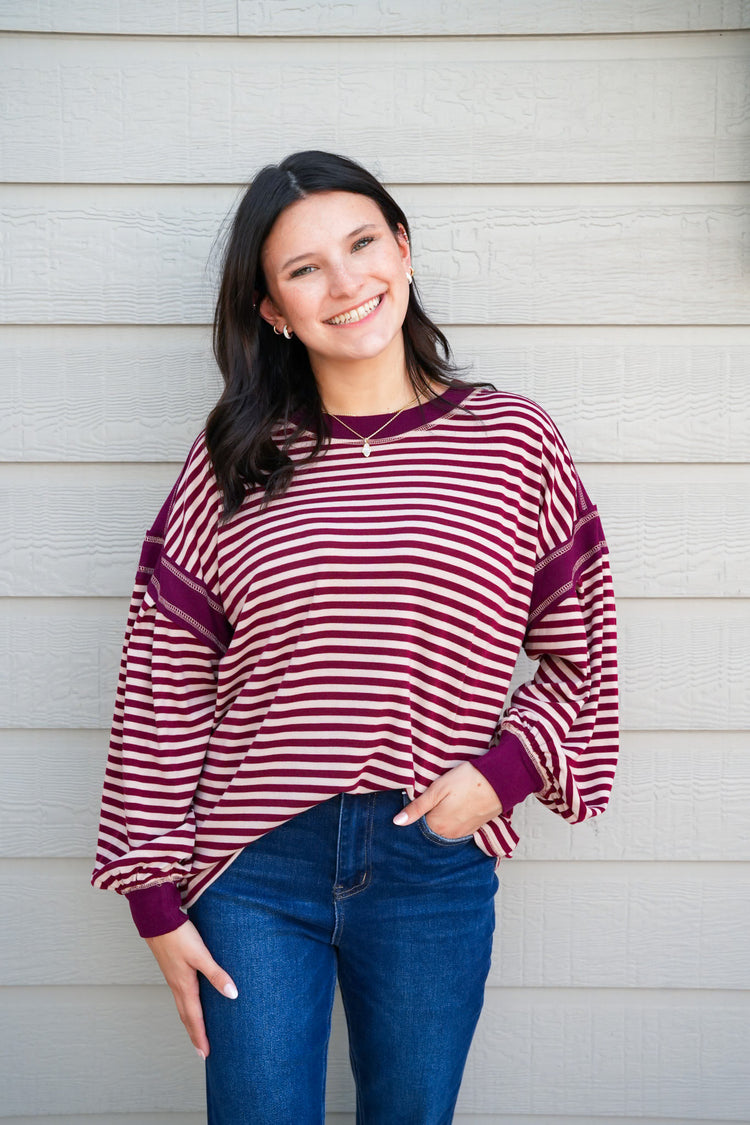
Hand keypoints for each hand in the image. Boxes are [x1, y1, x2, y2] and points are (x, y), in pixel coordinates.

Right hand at [145, 918, 237, 1058]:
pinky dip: (185, 1006)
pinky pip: (179, 995)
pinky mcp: (172, 968)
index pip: (194, 1017)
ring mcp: (172, 977)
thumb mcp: (201, 955)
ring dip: (189, 1021)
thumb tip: (233, 995)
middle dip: (194, 1034)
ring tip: (196, 1032)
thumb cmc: (179, 936)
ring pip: (181, 1006)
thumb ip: (217, 974)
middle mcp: (177, 985)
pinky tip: (190, 1001)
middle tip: (201, 1052)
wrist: (157, 920)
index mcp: (184, 986)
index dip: (200, 1036)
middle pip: (186, 1016)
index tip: (205, 1054)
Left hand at [393, 760, 502, 837]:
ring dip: (440, 819)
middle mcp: (449, 835)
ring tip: (442, 802)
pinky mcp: (474, 828)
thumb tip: (396, 822)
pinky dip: (452, 820)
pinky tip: (454, 807)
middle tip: (429, 800)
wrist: (499, 781)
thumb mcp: (437, 789)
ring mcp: (463, 833)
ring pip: (443, 829)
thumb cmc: (467, 780)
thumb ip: (417, 807)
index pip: (417, 827)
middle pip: (430, 829)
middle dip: (426, 818)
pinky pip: (456, 828)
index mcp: (437, 826)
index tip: (415, 802)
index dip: (414, 815)